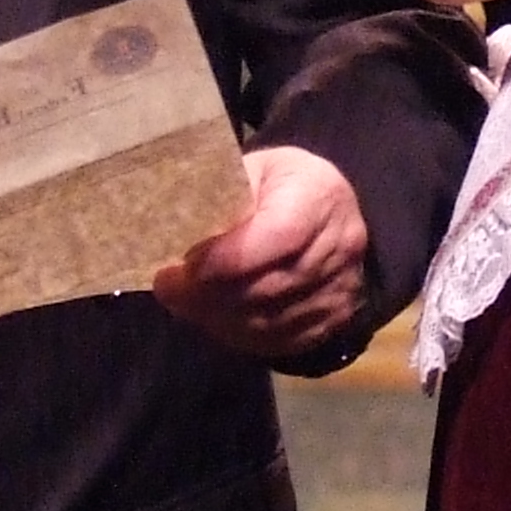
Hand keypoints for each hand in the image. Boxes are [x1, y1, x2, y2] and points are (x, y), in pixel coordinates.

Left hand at [150, 146, 369, 358]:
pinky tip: (215, 316)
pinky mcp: (334, 319)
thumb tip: (174, 230)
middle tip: (168, 287)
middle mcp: (341, 243)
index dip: (228, 257)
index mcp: (320, 194)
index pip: (279, 234)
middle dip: (210, 292)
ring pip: (270, 319)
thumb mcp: (251, 171)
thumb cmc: (279, 186)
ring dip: (219, 317)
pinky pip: (279, 340)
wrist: (330, 212)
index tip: (186, 263)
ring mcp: (342, 287)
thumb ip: (222, 197)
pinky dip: (240, 333)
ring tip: (186, 302)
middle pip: (269, 284)